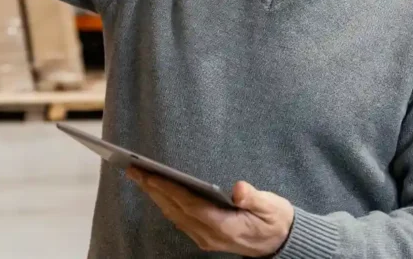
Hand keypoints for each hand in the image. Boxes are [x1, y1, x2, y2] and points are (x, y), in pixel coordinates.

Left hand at [127, 168, 293, 256]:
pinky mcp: (204, 236)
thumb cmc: (275, 220)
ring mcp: (205, 238)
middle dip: (152, 188)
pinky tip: (156, 189)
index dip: (168, 189)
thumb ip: (254, 198)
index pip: (189, 205)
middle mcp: (210, 235)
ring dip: (154, 195)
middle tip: (132, 169)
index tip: (149, 174)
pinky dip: (164, 202)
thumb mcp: (272, 207)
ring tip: (138, 175)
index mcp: (225, 226)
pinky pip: (178, 218)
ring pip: (173, 215)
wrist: (280, 244)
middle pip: (174, 209)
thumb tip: (238, 189)